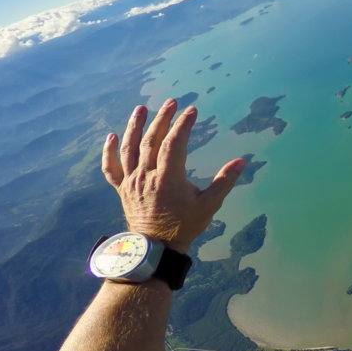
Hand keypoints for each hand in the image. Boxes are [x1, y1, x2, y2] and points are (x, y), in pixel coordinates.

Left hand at [102, 100, 245, 253]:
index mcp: (168, 178)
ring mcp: (131, 181)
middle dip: (163, 119)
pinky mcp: (122, 188)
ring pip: (130, 148)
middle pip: (152, 140)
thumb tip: (242, 161)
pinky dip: (109, 151)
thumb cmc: (184, 225)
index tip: (192, 111)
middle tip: (172, 102)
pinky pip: (111, 167)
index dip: (183, 125)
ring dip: (135, 126)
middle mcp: (146, 176)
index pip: (174, 144)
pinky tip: (111, 136)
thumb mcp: (209, 206)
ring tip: (142, 108)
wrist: (155, 248)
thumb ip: (224, 182)